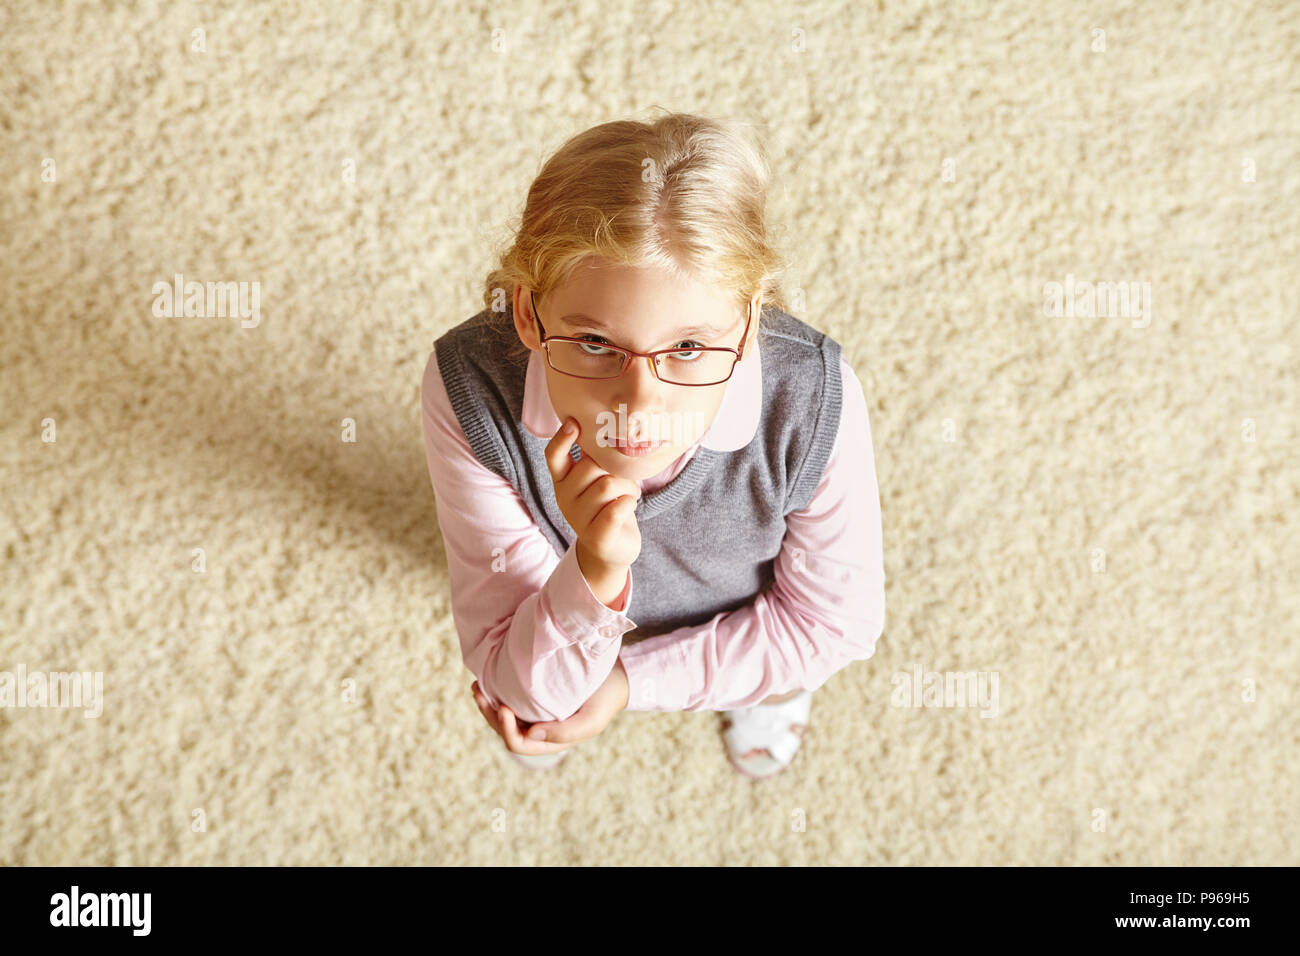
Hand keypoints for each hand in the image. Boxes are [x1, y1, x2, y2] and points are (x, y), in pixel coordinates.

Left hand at [470, 659, 629, 754]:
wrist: (616, 679)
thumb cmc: (604, 700)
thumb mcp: (590, 720)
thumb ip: (563, 733)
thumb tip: (531, 735)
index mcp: (550, 741)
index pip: (518, 743)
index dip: (505, 729)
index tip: (503, 706)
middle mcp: (540, 731)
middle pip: (505, 730)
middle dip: (488, 714)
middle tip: (478, 691)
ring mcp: (537, 714)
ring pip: (504, 716)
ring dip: (488, 703)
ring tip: (477, 685)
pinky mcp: (536, 697)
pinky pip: (511, 700)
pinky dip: (498, 692)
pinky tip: (490, 677)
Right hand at [545, 417, 642, 569]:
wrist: (612, 550)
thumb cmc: (608, 506)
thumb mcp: (596, 480)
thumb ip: (594, 459)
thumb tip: (602, 429)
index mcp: (562, 482)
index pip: (553, 456)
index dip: (561, 439)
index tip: (574, 423)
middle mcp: (564, 498)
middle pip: (592, 467)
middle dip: (617, 470)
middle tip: (625, 482)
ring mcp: (578, 519)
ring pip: (607, 485)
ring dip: (628, 487)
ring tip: (628, 495)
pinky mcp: (596, 536)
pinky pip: (616, 509)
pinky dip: (629, 503)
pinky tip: (629, 506)